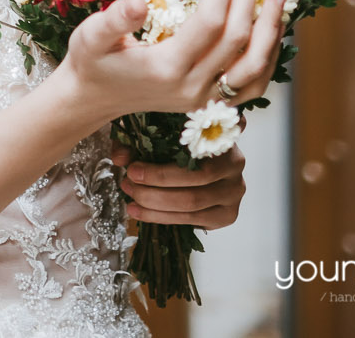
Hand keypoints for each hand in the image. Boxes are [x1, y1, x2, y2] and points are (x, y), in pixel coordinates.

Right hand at [54, 0, 290, 123]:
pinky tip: (273, 26)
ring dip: (272, 24)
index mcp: (166, 68)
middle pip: (238, 37)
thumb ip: (114, 19)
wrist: (93, 99)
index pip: (210, 21)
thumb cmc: (91, 61)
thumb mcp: (91, 36)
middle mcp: (193, 87)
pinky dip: (269, 53)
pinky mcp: (212, 102)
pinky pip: (254, 82)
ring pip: (256, 64)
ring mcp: (206, 99)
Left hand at [111, 143, 245, 229]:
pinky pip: (195, 220)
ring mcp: (234, 192)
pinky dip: (164, 219)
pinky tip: (142, 213)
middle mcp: (234, 166)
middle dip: (153, 191)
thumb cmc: (177, 140)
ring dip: (155, 207)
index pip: (192, 160)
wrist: (204, 158)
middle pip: (193, 188)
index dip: (160, 171)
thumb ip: (137, 142)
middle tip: (127, 185)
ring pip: (192, 207)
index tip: (132, 170)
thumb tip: (119, 159)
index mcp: (221, 138)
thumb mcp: (156, 133)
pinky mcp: (228, 214)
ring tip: (130, 202)